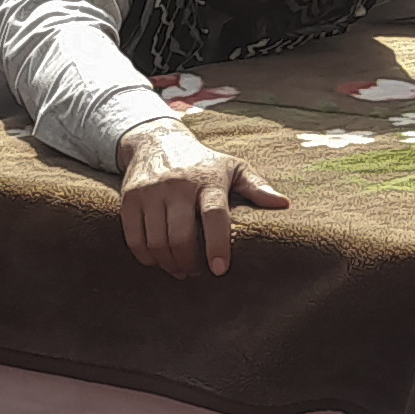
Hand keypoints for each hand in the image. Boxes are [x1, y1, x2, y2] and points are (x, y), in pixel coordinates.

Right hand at [115, 119, 287, 277]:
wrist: (157, 141)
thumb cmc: (203, 162)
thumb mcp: (233, 167)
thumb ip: (256, 187)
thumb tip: (284, 204)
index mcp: (208, 179)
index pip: (213, 215)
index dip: (216, 244)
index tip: (219, 269)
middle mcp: (177, 184)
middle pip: (181, 236)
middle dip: (189, 263)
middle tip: (198, 272)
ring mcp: (150, 191)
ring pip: (157, 242)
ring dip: (169, 264)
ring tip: (181, 269)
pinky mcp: (130, 198)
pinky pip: (135, 239)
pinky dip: (147, 258)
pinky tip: (159, 260)